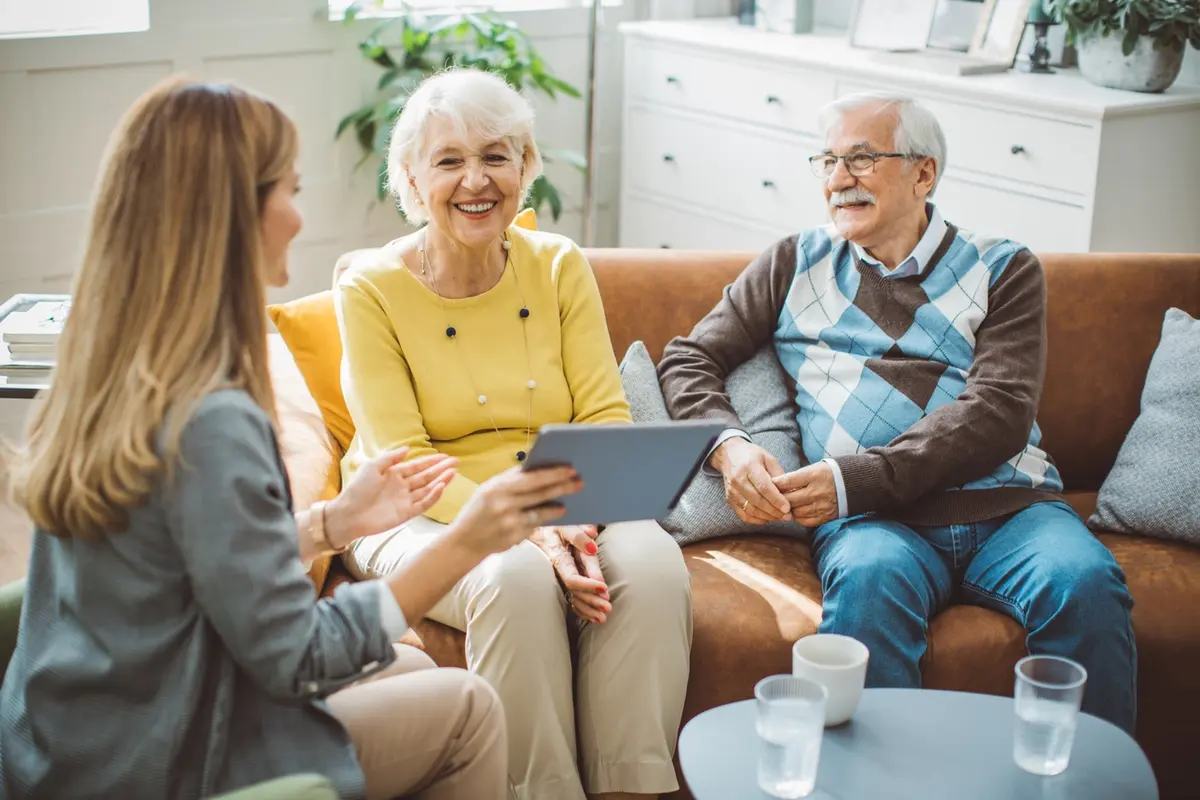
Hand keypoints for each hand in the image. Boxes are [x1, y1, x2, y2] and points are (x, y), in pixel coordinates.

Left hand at [325, 449, 456, 548]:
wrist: (349, 513)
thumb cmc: (357, 489)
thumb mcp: (373, 466)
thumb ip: (391, 457)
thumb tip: (408, 448)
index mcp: (395, 474)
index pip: (418, 466)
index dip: (432, 461)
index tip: (446, 456)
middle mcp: (402, 487)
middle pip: (426, 476)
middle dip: (441, 469)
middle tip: (456, 462)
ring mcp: (405, 500)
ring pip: (428, 489)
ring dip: (441, 481)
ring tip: (454, 473)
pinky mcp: (406, 514)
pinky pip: (424, 504)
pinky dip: (433, 496)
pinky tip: (441, 487)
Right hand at [449, 465, 581, 557]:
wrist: (463, 542)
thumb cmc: (478, 511)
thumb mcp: (488, 490)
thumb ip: (510, 480)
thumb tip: (537, 467)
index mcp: (496, 487)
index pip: (531, 477)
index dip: (552, 473)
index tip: (569, 468)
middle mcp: (503, 504)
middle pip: (540, 493)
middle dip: (562, 486)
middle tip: (579, 481)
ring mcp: (509, 522)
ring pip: (541, 512)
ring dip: (557, 506)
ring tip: (568, 501)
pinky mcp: (513, 537)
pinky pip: (535, 525)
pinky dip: (545, 518)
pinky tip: (555, 513)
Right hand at [531, 526, 610, 623]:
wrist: (539, 532)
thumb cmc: (556, 528)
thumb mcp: (566, 526)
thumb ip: (579, 535)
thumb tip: (593, 546)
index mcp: (558, 557)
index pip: (572, 577)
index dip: (588, 584)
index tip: (603, 588)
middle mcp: (557, 571)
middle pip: (574, 590)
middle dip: (591, 600)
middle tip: (607, 607)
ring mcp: (558, 579)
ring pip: (571, 597)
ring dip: (588, 608)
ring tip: (603, 617)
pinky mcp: (561, 583)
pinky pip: (570, 599)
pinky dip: (582, 610)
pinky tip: (593, 617)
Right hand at [711, 437, 790, 523]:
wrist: (729, 454)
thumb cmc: (752, 455)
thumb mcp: (768, 458)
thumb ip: (779, 475)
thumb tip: (790, 492)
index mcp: (749, 467)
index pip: (763, 487)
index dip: (776, 499)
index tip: (788, 508)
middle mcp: (738, 480)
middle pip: (757, 501)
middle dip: (774, 511)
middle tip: (788, 516)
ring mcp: (732, 491)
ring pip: (750, 510)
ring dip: (767, 517)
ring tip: (780, 518)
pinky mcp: (729, 499)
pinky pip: (743, 515)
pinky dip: (757, 520)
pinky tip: (767, 518)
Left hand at [773, 463, 838, 526]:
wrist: (854, 485)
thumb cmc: (829, 474)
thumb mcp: (814, 468)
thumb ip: (796, 477)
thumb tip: (776, 484)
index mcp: (814, 475)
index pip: (787, 481)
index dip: (775, 484)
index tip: (769, 484)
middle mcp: (817, 491)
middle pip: (789, 499)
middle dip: (779, 499)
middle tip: (772, 497)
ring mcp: (821, 506)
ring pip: (795, 512)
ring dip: (788, 509)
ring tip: (785, 505)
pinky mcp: (825, 517)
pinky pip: (804, 521)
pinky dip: (798, 517)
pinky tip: (797, 511)